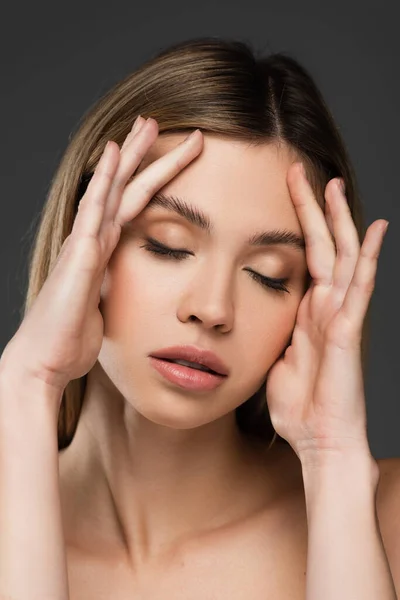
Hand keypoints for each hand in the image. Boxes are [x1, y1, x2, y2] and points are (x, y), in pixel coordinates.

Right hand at [1, 118, 202, 394]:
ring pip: (113, 189)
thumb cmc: (71, 338)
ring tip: (147, 123)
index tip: (166, 155)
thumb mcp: (104, 309)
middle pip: (123, 188)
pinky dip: (106, 179)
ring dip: (130, 155)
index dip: (148, 179)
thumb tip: (123, 287)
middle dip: (141, 154)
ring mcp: (85, 242)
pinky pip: (96, 208)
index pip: (131, 207)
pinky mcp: (81, 253)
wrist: (45, 358)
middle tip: (156, 122)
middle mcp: (93, 240)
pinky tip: (114, 154)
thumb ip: (114, 289)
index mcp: (103, 252)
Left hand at [264, 163, 387, 460]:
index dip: (295, 225)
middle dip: (312, 209)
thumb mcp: (278, 360)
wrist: (320, 442)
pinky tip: (374, 229)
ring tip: (334, 185)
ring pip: (345, 257)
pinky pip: (361, 288)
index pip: (304, 257)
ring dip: (339, 221)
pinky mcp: (348, 332)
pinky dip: (370, 257)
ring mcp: (341, 317)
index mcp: (308, 313)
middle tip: (299, 171)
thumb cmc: (300, 407)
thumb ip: (278, 334)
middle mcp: (327, 308)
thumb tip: (264, 318)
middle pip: (323, 247)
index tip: (281, 193)